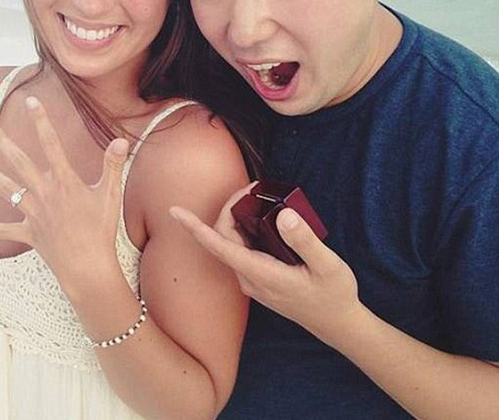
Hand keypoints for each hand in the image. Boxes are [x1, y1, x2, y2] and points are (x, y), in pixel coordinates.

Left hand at [0, 97, 129, 293]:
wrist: (88, 267)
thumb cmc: (101, 230)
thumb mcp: (110, 195)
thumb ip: (113, 165)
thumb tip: (121, 140)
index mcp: (64, 181)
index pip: (51, 144)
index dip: (41, 121)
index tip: (30, 101)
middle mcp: (44, 193)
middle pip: (18, 161)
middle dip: (1, 140)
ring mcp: (33, 213)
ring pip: (5, 187)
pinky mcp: (27, 234)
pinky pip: (2, 231)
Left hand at [170, 191, 360, 346]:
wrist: (337, 324)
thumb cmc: (333, 295)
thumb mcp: (328, 266)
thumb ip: (304, 240)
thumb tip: (283, 215)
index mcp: (260, 273)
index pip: (218, 245)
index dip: (194, 227)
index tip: (174, 211)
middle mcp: (248, 278)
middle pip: (223, 237)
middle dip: (231, 207)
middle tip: (255, 188)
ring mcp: (251, 280)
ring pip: (231, 242)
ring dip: (238, 217)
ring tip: (259, 197)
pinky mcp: (257, 279)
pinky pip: (241, 249)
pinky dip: (246, 229)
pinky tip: (264, 218)